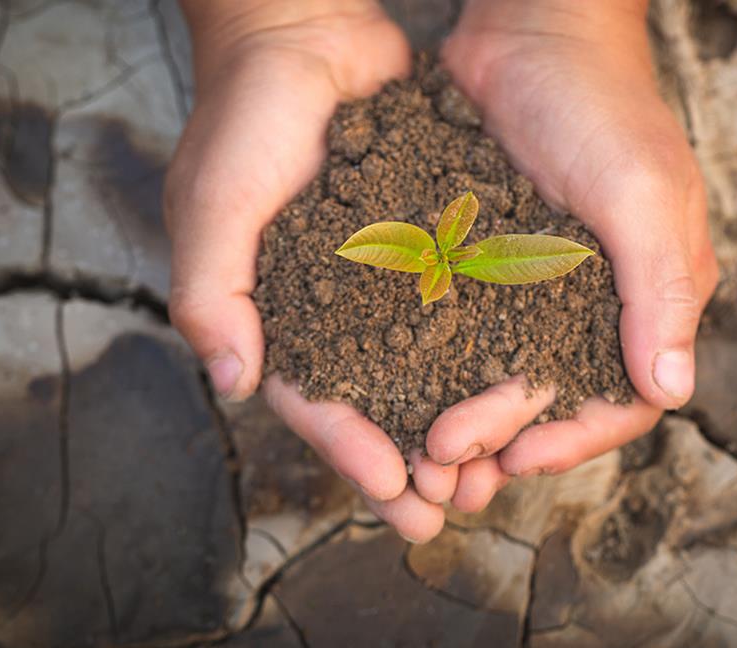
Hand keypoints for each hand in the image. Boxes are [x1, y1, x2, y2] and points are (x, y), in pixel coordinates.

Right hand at [164, 0, 443, 541]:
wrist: (303, 39)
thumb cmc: (243, 121)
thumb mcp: (214, 205)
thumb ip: (216, 292)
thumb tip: (232, 383)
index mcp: (277, 317)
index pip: (315, 400)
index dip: (351, 450)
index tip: (393, 493)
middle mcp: (336, 308)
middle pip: (377, 403)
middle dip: (411, 460)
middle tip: (451, 511)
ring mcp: (387, 278)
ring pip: (426, 368)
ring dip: (456, 421)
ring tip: (494, 472)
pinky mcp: (431, 242)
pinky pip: (461, 304)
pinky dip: (485, 347)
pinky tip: (522, 381)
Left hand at [423, 0, 718, 509]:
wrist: (530, 26)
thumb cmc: (601, 102)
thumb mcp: (641, 193)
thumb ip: (659, 291)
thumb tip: (673, 392)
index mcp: (651, 294)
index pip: (626, 400)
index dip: (576, 440)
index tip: (517, 460)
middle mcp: (597, 300)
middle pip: (554, 397)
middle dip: (502, 436)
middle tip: (445, 461)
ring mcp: (538, 281)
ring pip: (502, 372)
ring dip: (463, 412)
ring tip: (417, 445)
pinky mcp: (487, 257)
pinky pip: (464, 325)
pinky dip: (434, 360)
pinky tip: (393, 382)